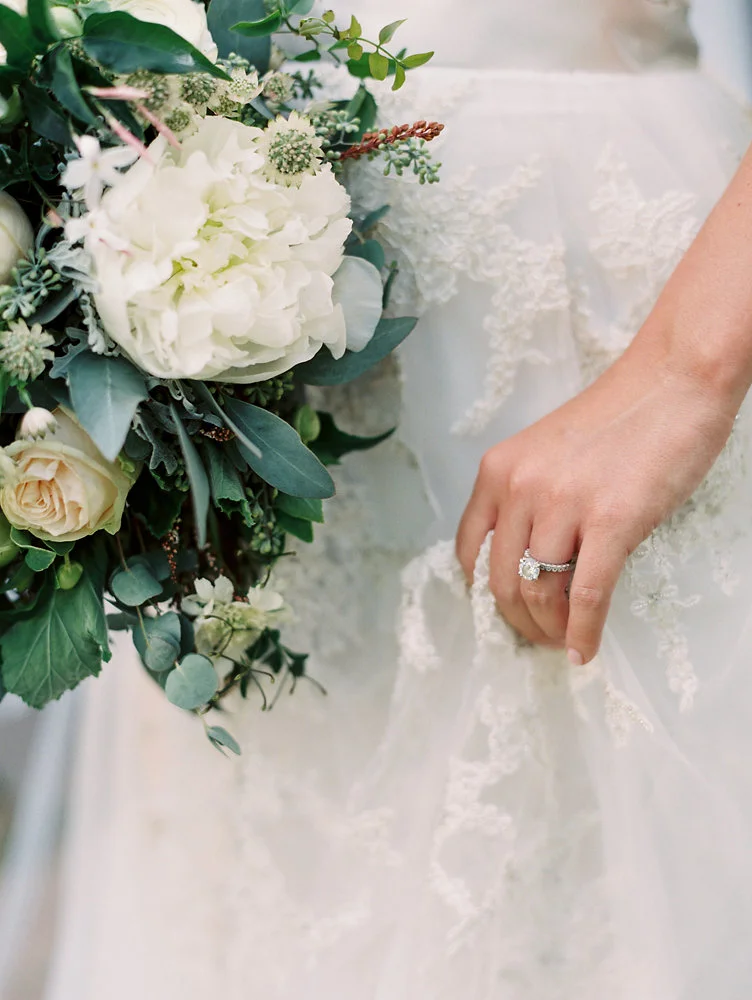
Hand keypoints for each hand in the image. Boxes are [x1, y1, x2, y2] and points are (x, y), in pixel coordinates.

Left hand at [456, 331, 737, 664]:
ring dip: (548, 631)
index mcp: (499, 470)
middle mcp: (520, 487)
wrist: (673, 380)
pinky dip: (582, 633)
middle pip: (501, 581)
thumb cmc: (619, 416)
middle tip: (539, 638)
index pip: (469, 551)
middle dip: (517, 622)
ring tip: (564, 643)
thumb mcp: (547, 452)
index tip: (503, 612)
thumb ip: (530, 499)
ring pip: (537, 594)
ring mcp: (562, 504)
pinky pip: (585, 596)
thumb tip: (531, 563)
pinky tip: (585, 651)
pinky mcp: (610, 520)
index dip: (484, 594)